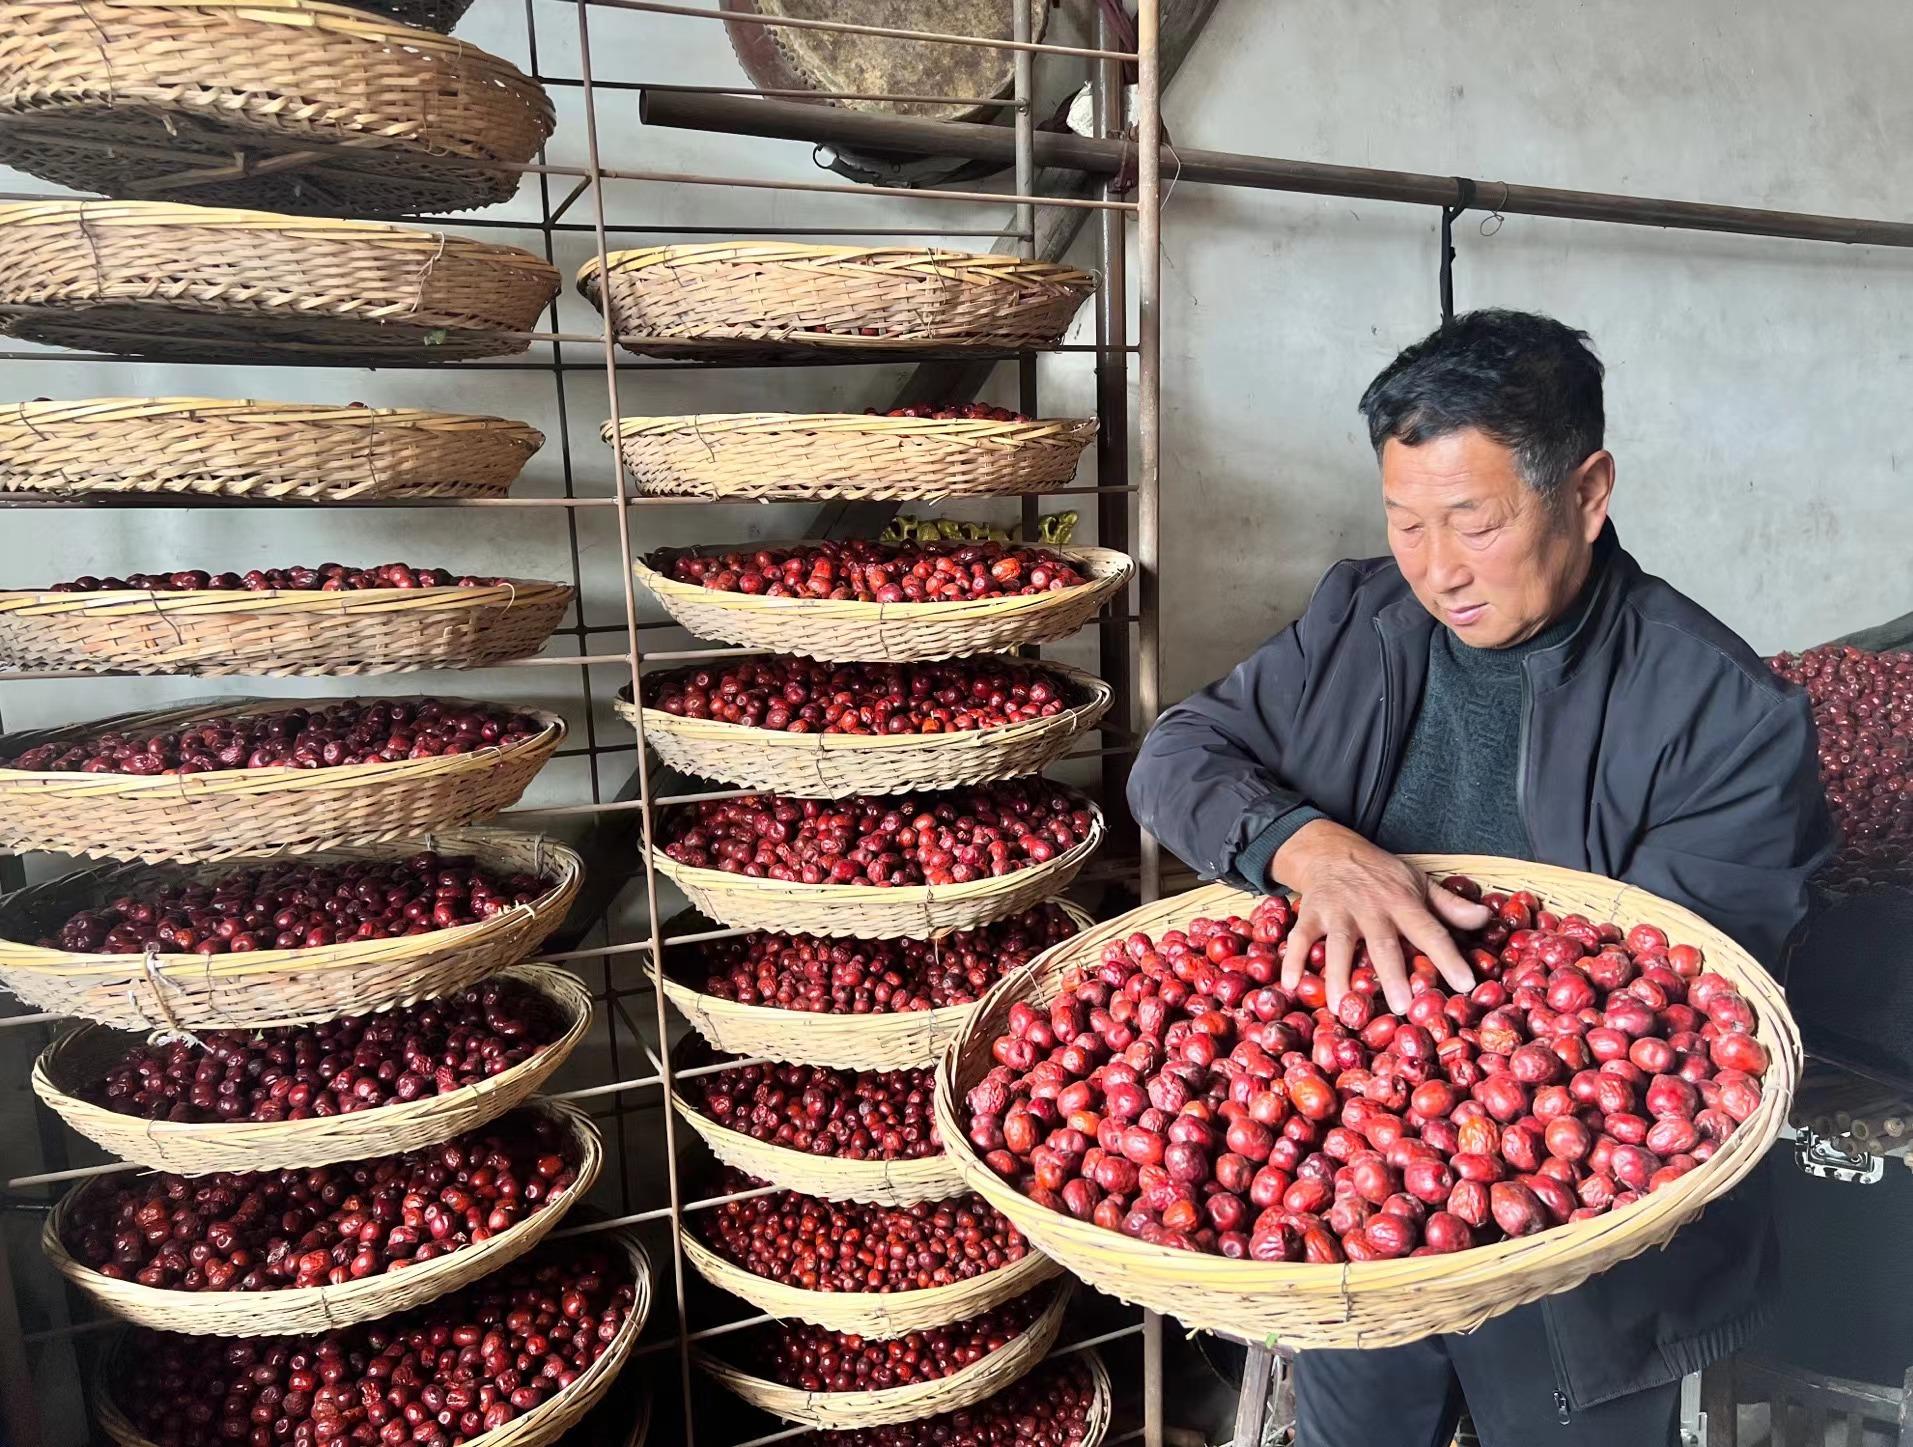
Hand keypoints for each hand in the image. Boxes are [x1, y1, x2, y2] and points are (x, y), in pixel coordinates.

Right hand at [1271, 819, 1492, 1013]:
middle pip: (1383, 943)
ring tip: (1343, 1006)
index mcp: (1403, 902)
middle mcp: (1371, 907)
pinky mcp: (1310, 914)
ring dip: (1340, 975)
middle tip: (1402, 1006)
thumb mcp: (1418, 882)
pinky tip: (1291, 984)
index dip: (1448, 957)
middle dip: (1392, 974)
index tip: (1466, 984)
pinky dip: (1293, 960)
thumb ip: (1449, 905)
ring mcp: (1338, 911)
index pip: (1430, 931)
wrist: (1331, 849)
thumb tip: (1487, 919)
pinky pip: (1300, 938)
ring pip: (1340, 946)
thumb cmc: (1381, 875)